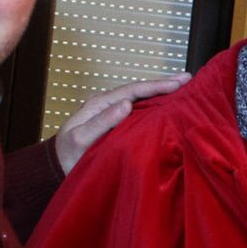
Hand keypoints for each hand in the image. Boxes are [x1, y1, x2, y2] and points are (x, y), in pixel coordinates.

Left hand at [55, 73, 190, 172]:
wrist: (57, 168)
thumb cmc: (67, 155)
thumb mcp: (81, 139)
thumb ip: (102, 122)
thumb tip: (126, 104)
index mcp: (100, 103)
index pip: (133, 90)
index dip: (156, 86)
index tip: (178, 83)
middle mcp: (108, 104)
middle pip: (140, 91)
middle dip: (164, 85)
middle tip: (189, 79)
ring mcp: (112, 114)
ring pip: (141, 101)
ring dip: (162, 94)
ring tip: (183, 89)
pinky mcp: (117, 125)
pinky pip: (140, 113)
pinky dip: (155, 107)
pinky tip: (167, 107)